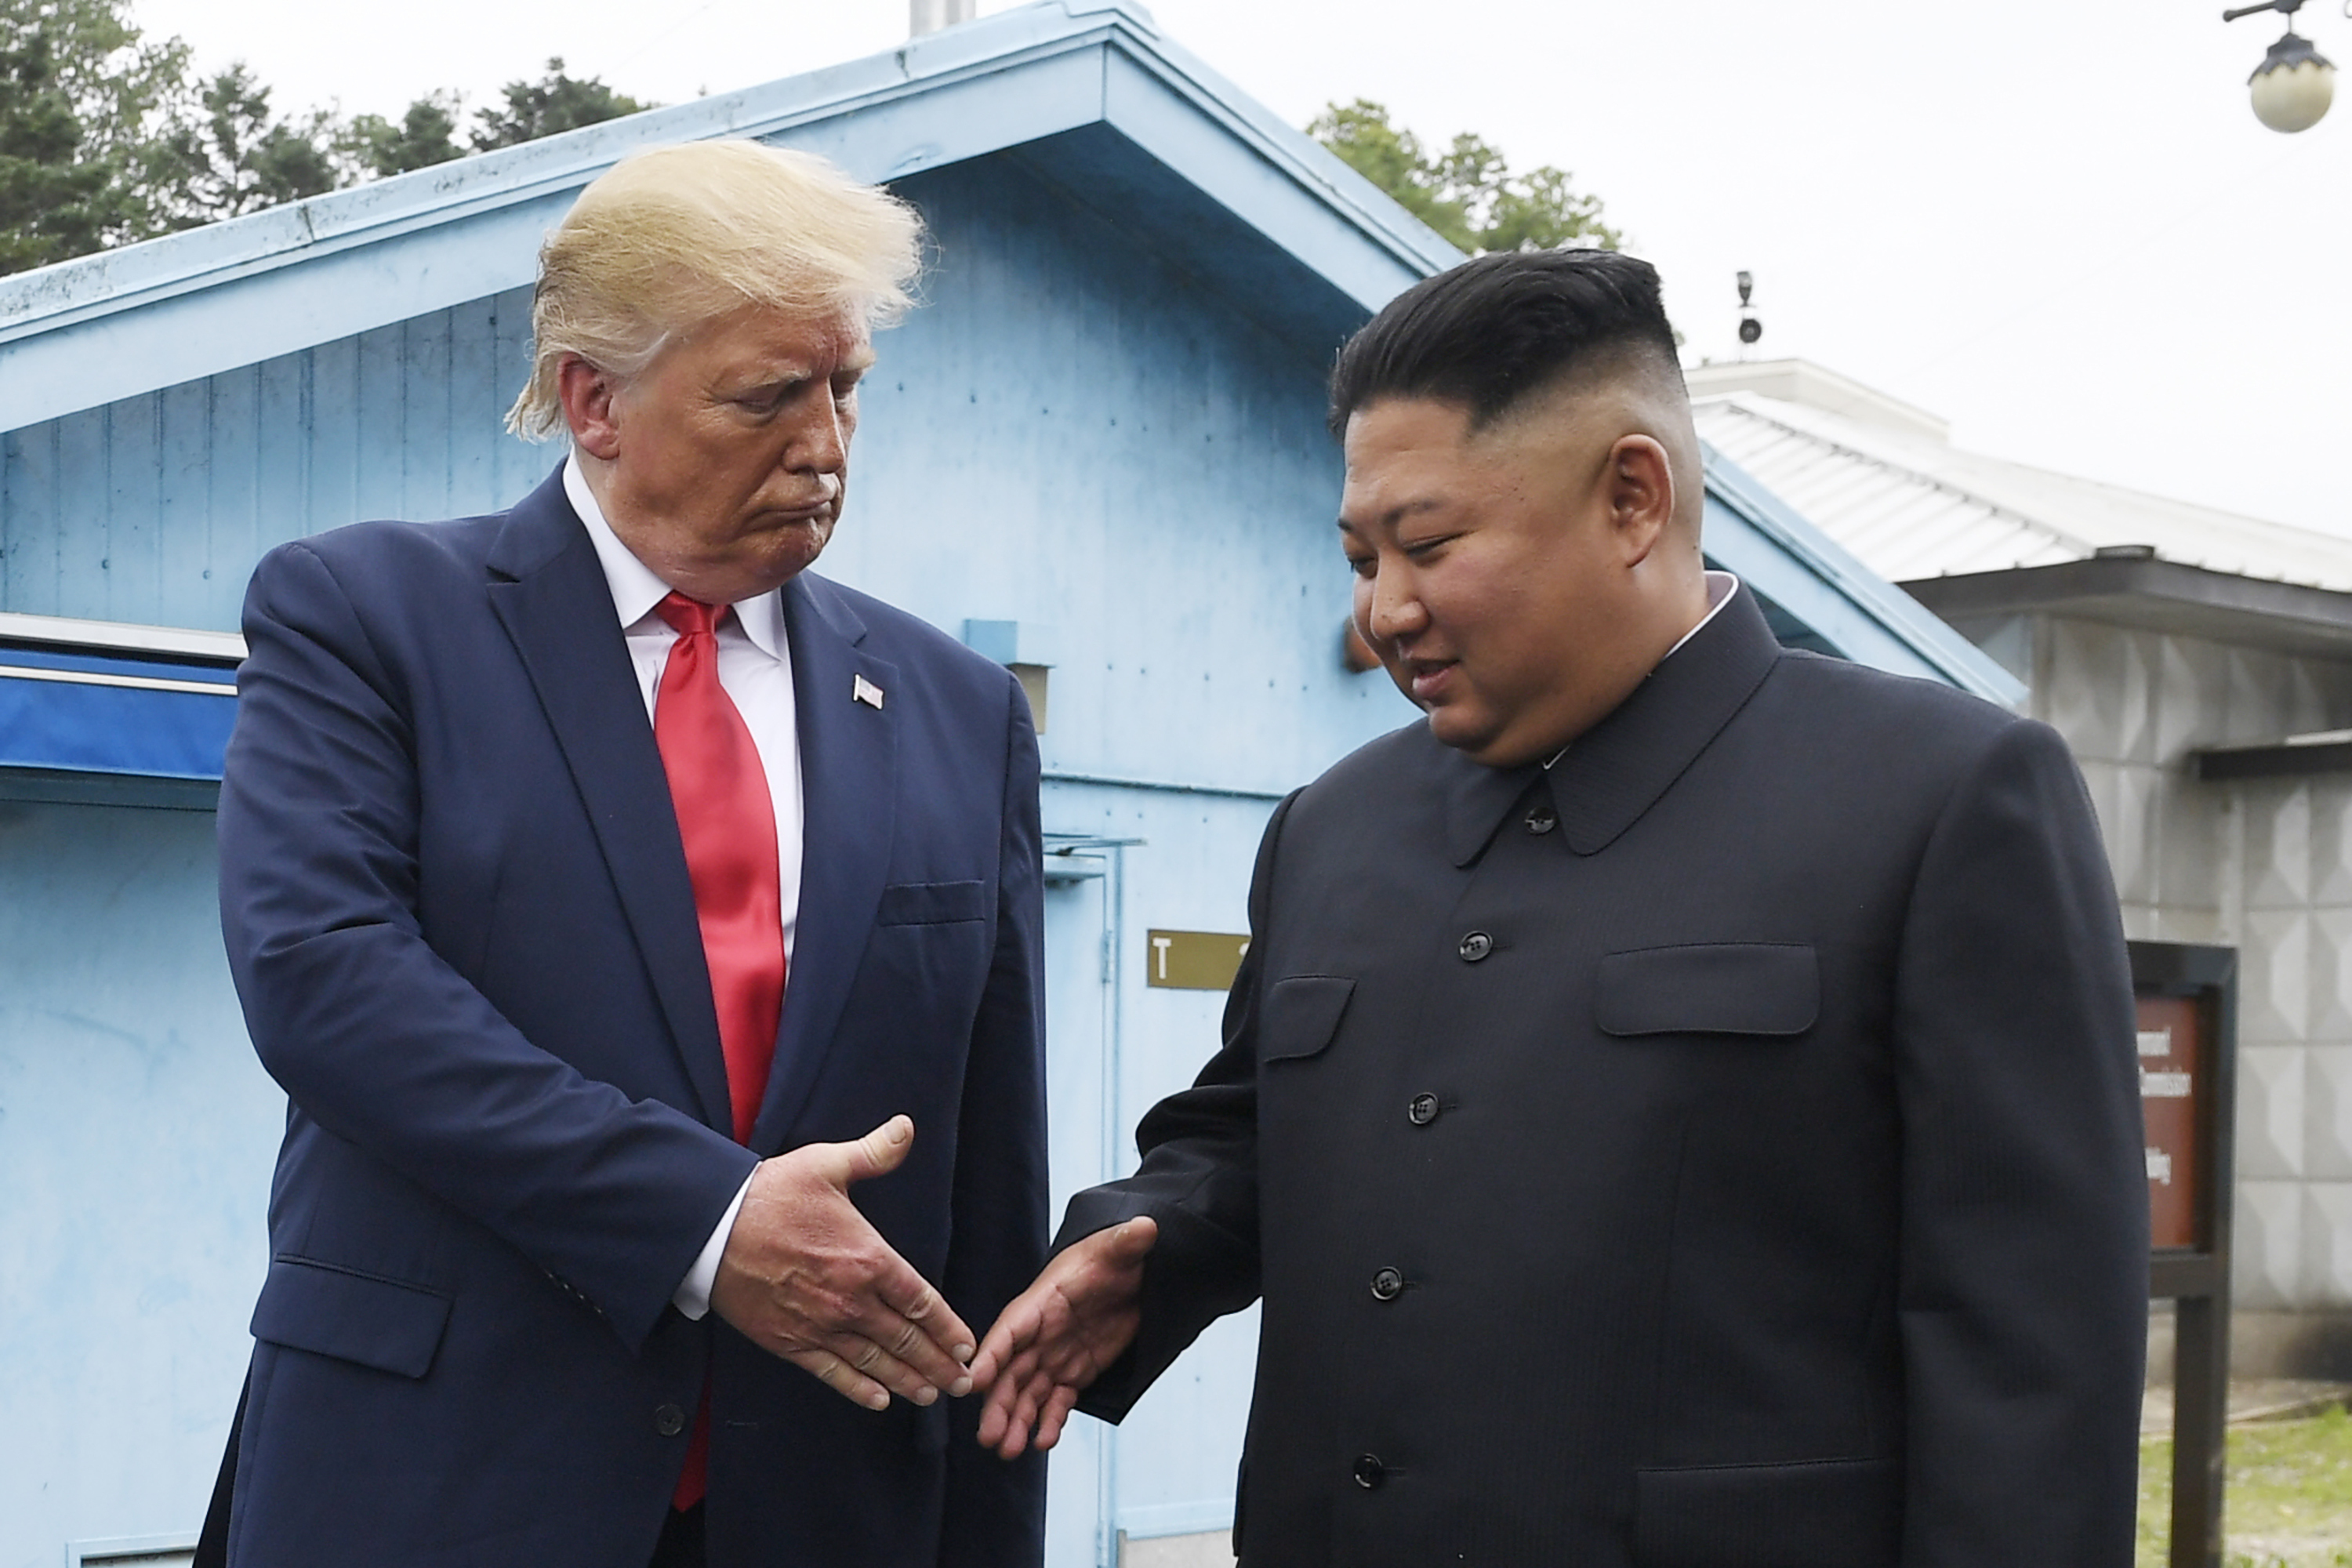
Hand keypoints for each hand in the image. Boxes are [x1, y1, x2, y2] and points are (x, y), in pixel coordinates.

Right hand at [709, 1114, 976, 1410]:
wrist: (711, 1228)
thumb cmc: (771, 1193)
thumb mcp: (826, 1164)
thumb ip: (873, 1153)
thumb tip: (906, 1127)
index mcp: (869, 1257)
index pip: (922, 1301)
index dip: (948, 1328)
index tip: (966, 1347)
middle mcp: (851, 1299)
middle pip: (906, 1340)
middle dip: (938, 1364)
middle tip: (961, 1383)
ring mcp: (820, 1325)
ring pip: (875, 1362)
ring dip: (907, 1382)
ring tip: (931, 1395)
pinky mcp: (789, 1342)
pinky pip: (832, 1373)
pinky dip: (859, 1389)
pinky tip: (879, 1400)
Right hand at [970, 1217, 1157, 1458]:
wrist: (1131, 1275)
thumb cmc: (1113, 1257)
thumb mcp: (1119, 1248)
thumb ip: (1127, 1242)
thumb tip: (1146, 1226)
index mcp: (1042, 1303)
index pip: (1011, 1330)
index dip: (991, 1355)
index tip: (973, 1382)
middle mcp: (1040, 1333)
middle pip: (1011, 1372)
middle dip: (998, 1404)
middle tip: (990, 1437)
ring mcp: (1055, 1355)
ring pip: (1028, 1393)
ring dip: (1017, 1420)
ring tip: (1010, 1451)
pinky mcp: (1074, 1372)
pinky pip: (1056, 1400)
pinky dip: (1049, 1421)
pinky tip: (1044, 1441)